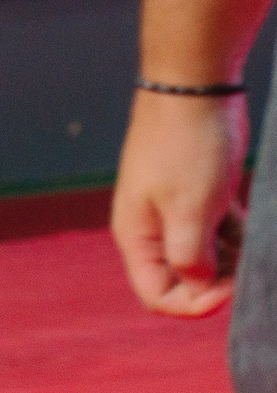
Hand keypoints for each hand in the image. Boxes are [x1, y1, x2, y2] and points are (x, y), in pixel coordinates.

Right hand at [113, 88, 248, 315]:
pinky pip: (218, 233)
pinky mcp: (199, 196)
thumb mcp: (191, 210)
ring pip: (204, 257)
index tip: (229, 289)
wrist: (193, 89)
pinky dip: (238, 238)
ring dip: (232, 261)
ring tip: (255, 244)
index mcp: (137, 237)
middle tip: (249, 267)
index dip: (193, 303)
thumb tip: (199, 285)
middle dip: (217, 282)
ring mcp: (175, 212)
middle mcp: (152, 230)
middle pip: (182, 279)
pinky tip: (255, 228)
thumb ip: (191, 257)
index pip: (156, 295)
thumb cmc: (186, 148)